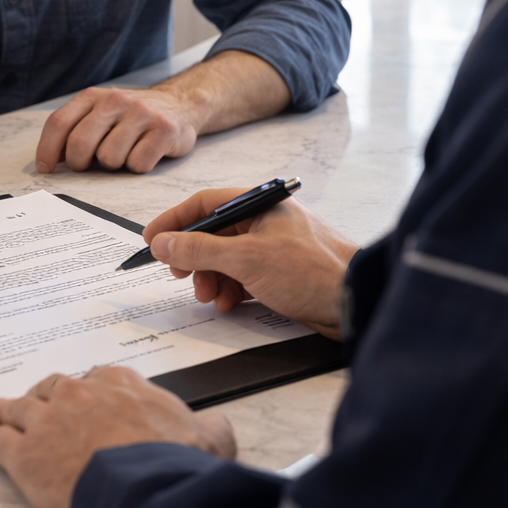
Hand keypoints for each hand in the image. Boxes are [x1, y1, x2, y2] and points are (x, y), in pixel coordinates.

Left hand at [0, 366, 235, 507]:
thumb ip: (210, 426)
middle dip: (45, 396)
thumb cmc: (175, 464)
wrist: (147, 490)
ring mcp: (47, 422)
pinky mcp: (24, 455)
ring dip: (8, 410)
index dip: (88, 391)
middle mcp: (79, 394)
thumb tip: (218, 426)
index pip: (96, 378)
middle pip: (52, 387)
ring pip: (18, 407)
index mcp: (120, 384)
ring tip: (0, 411)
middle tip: (40, 405)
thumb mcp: (210, 437)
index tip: (85, 398)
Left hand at [36, 86, 201, 173]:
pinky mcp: (165, 130)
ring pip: (109, 158)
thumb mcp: (100, 113)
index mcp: (93, 96)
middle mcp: (116, 100)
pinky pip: (138, 164)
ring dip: (114, 165)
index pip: (58, 123)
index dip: (47, 149)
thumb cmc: (130, 118)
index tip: (46, 168)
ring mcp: (142, 113)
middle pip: (80, 144)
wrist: (179, 105)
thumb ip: (75, 130)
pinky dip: (138, 167)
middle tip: (90, 165)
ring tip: (124, 153)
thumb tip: (48, 161)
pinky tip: (145, 153)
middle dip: (80, 164)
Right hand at [143, 187, 357, 339]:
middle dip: (194, 258)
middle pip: (213, 234)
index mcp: (259, 204)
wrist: (354, 301)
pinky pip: (244, 277)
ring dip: (212, 278)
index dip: (175, 222)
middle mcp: (266, 221)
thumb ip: (199, 249)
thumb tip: (163, 244)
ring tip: (211, 297)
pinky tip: (229, 304)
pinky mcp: (281, 273)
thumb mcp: (246, 259)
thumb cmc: (311, 271)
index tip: (152, 241)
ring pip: (227, 259)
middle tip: (181, 277)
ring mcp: (274, 248)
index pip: (205, 204)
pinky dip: (231, 290)